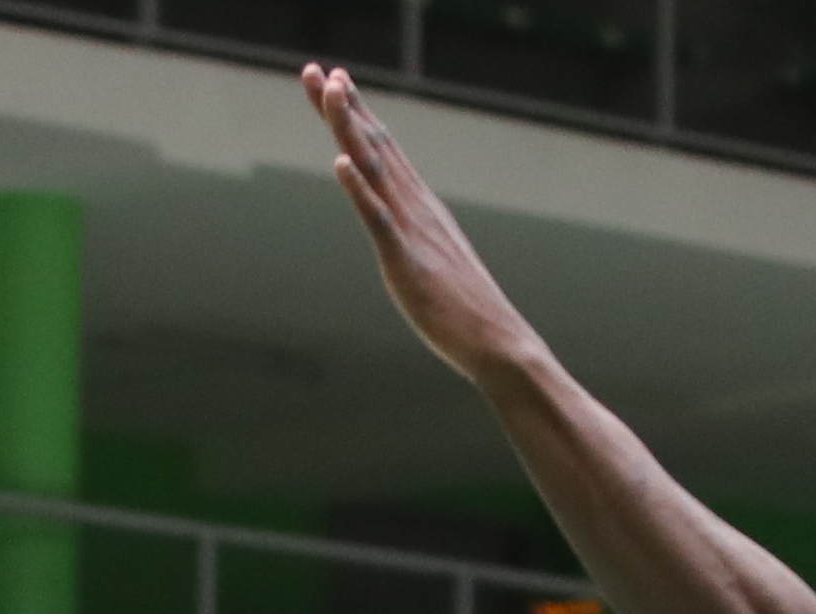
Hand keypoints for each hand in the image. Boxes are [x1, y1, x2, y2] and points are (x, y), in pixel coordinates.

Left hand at [305, 66, 545, 384]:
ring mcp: (412, 232)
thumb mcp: (432, 261)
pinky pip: (379, 221)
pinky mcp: (407, 263)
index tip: (333, 79)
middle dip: (343, 107)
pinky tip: (340, 164)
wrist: (498, 343)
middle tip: (317, 69)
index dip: (355, 113)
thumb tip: (397, 227)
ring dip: (349, 129)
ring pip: (374, 170)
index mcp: (419, 207)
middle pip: (374, 146)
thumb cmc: (465, 311)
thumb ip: (412, 237)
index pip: (382, 149)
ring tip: (328, 91)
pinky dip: (359, 190)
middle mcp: (416, 208)